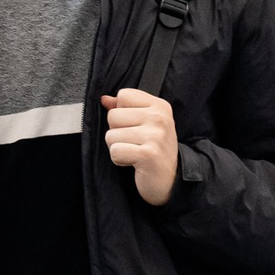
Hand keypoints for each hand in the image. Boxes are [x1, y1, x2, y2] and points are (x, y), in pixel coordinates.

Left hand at [100, 88, 178, 205]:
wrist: (171, 179)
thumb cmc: (155, 149)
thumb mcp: (145, 123)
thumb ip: (125, 108)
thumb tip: (104, 99)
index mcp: (160, 106)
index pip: (123, 95)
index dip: (121, 112)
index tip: (134, 125)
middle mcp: (159, 118)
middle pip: (113, 115)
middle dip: (117, 131)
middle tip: (134, 142)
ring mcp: (155, 136)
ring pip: (110, 135)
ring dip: (117, 147)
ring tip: (134, 151)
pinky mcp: (148, 154)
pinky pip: (115, 151)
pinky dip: (119, 160)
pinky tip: (133, 161)